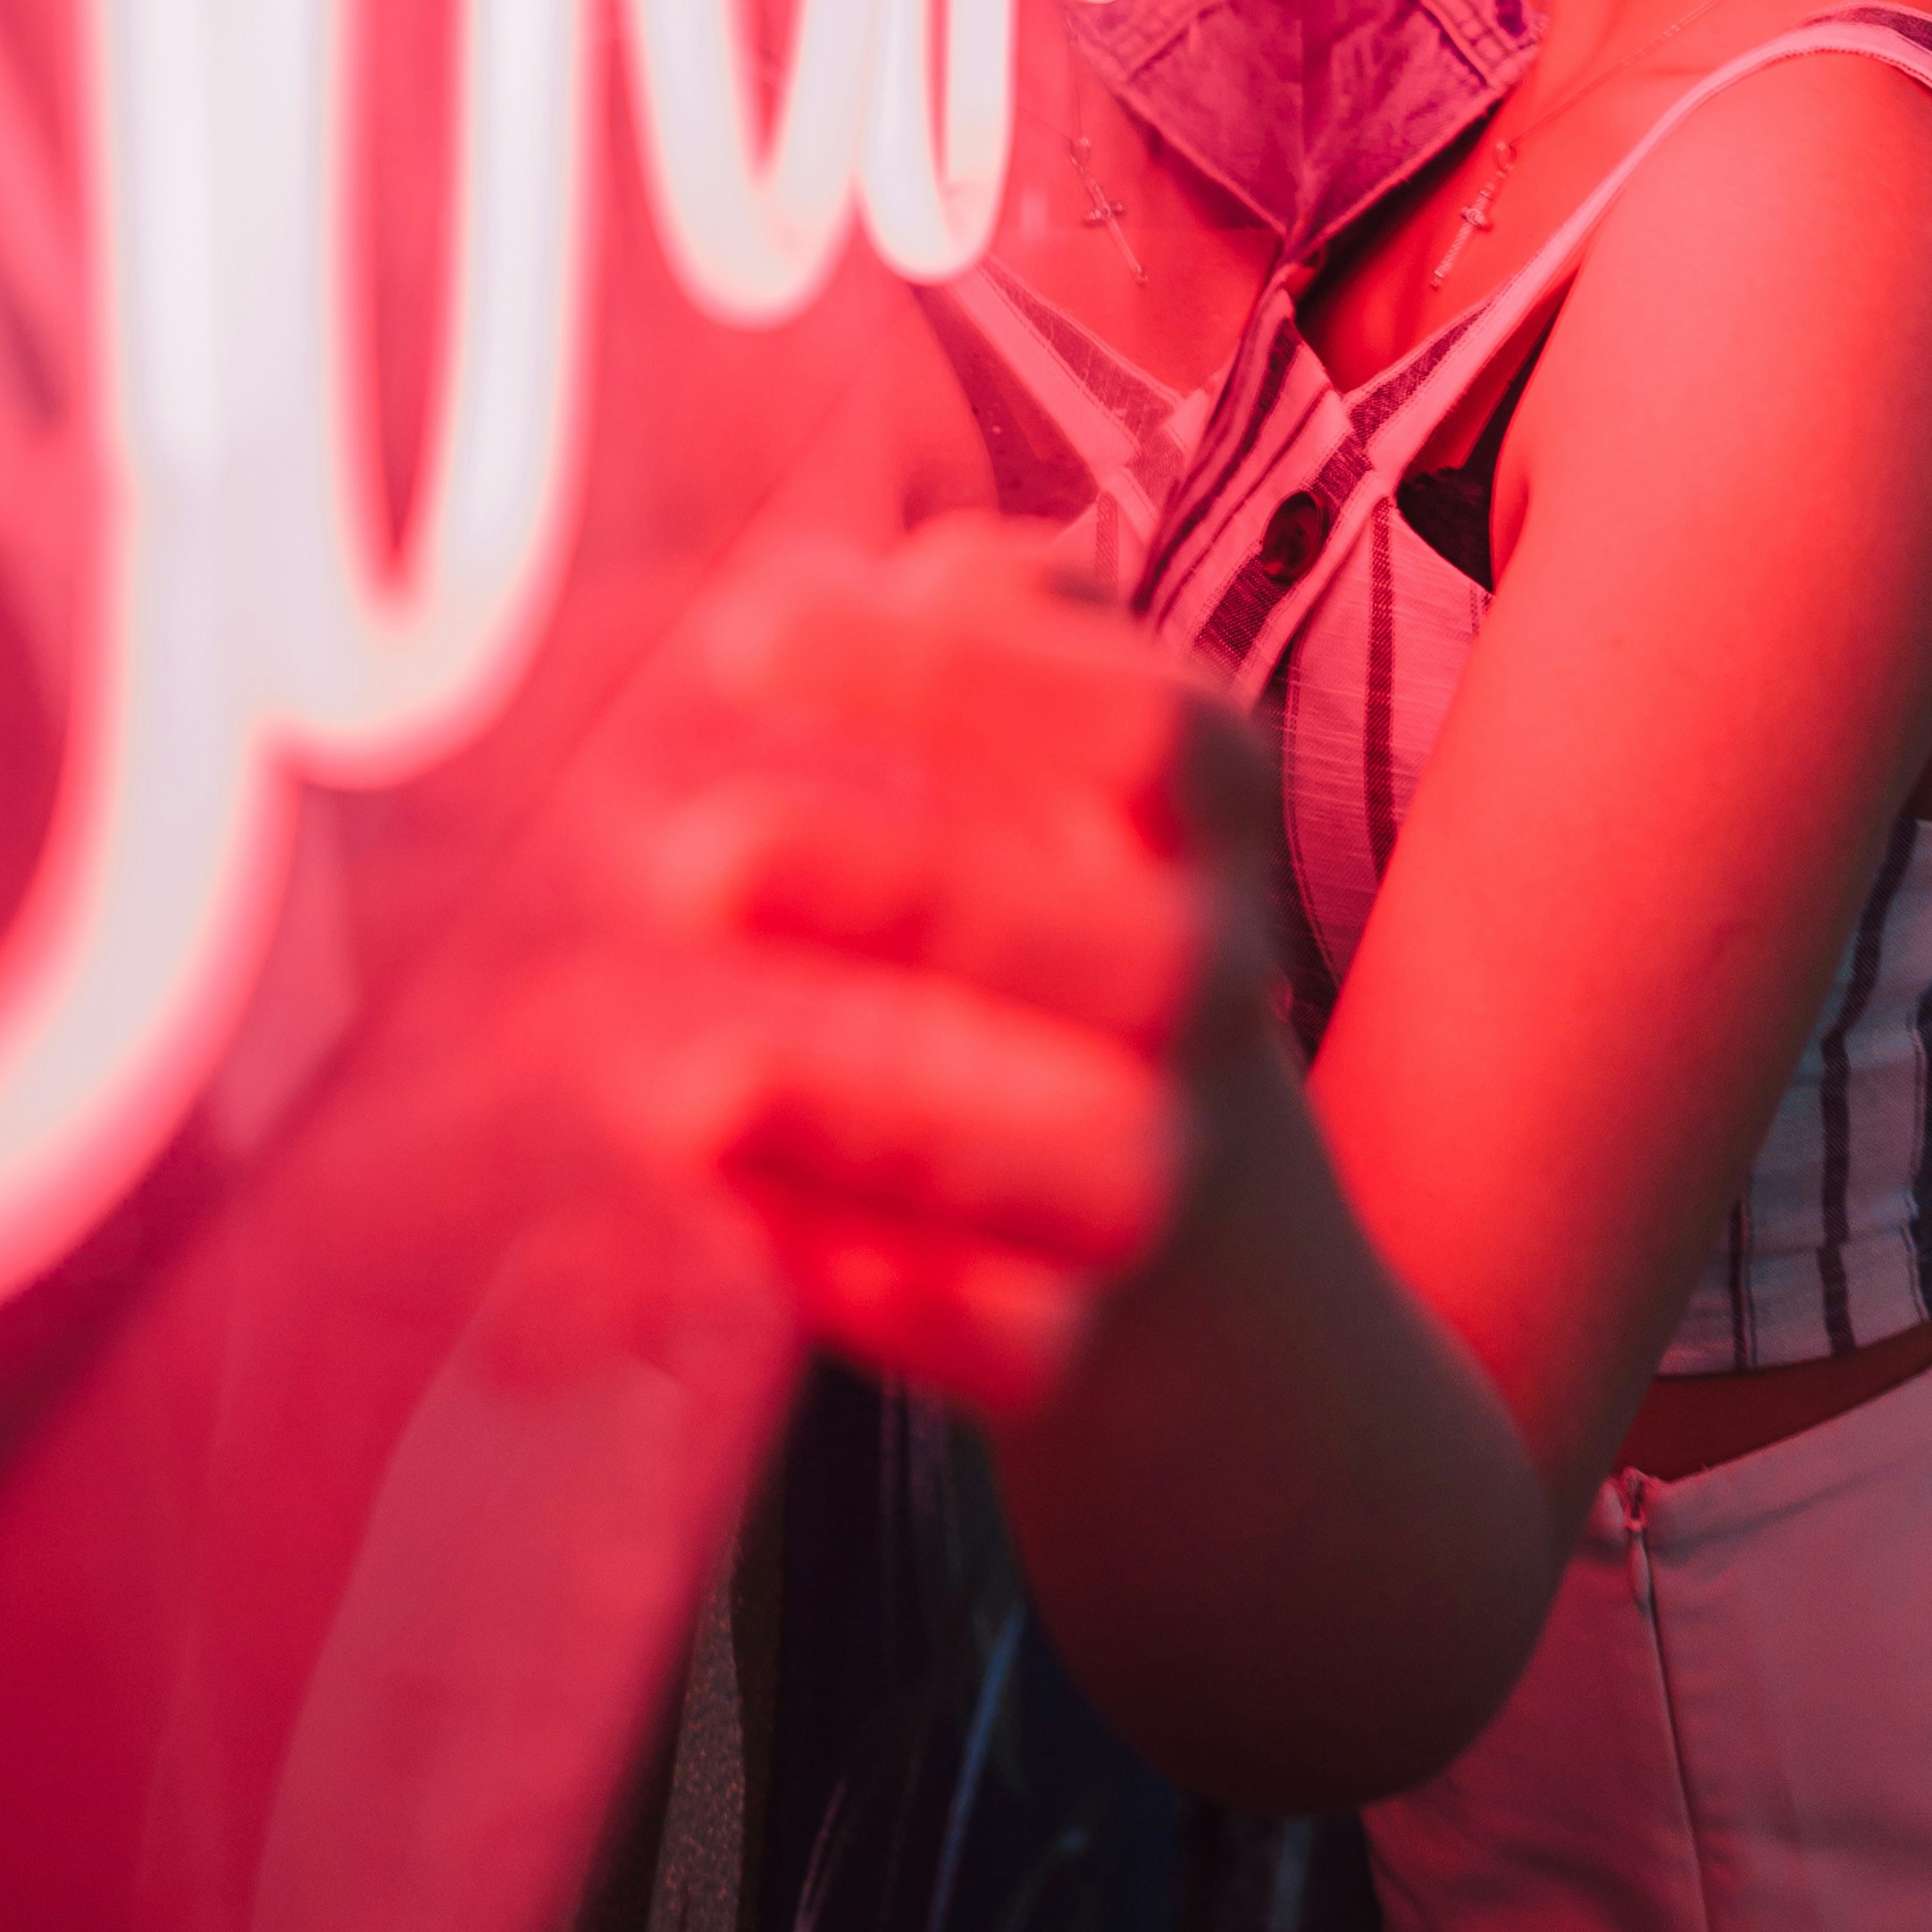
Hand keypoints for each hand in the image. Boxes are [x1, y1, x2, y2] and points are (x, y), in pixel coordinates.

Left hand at [459, 514, 1273, 1417]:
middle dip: (902, 892)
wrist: (1247, 1337)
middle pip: (1117, 940)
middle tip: (685, 860)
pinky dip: (867, 1279)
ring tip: (684, 1086)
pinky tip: (729, 1218)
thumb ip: (1016, 637)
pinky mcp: (1090, 1364)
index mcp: (1209, 834)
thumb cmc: (1102, 982)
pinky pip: (995, 1337)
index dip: (962, 679)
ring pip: (1069, 1153)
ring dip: (871, 1113)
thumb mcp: (1101, 797)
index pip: (1144, 731)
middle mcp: (1214, 998)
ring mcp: (1167, 1188)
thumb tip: (859, 567)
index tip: (742, 631)